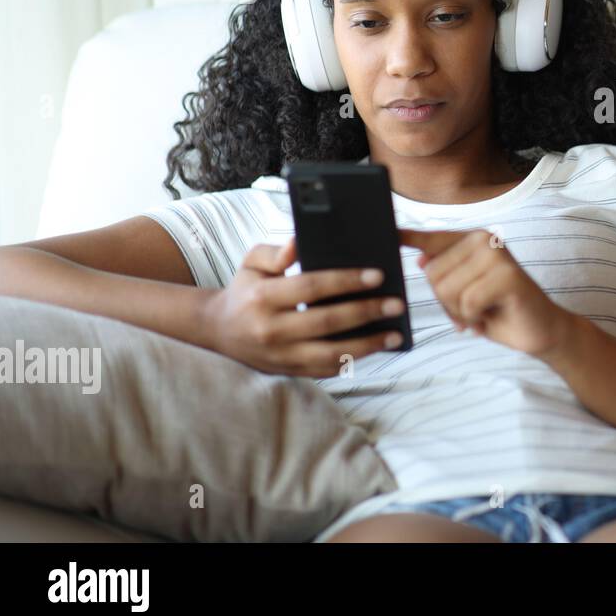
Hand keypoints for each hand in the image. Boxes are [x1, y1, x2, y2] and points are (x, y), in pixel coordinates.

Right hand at [199, 237, 405, 377]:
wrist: (218, 331)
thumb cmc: (245, 290)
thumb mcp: (251, 263)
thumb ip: (276, 251)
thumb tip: (298, 244)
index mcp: (262, 298)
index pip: (311, 287)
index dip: (346, 281)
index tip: (378, 275)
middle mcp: (270, 330)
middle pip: (327, 322)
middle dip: (366, 312)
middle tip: (397, 304)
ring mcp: (279, 356)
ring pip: (330, 354)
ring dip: (367, 345)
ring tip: (395, 334)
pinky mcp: (287, 372)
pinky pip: (325, 370)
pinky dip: (352, 361)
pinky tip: (375, 349)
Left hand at [399, 228, 571, 356]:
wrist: (540, 330)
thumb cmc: (499, 310)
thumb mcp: (465, 290)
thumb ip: (446, 272)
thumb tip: (420, 258)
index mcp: (473, 239)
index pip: (431, 238)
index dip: (408, 237)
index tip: (389, 231)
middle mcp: (484, 239)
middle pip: (433, 274)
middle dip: (445, 303)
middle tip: (469, 310)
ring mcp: (497, 255)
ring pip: (447, 290)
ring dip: (460, 313)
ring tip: (480, 313)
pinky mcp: (508, 276)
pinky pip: (467, 303)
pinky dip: (474, 318)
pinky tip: (489, 316)